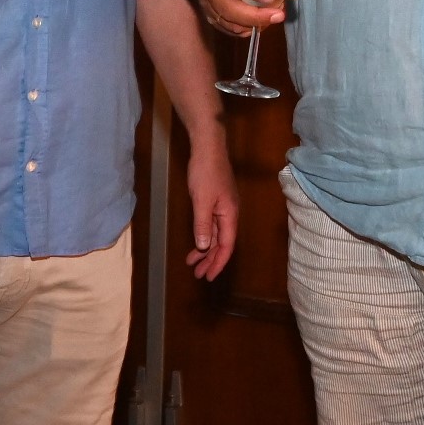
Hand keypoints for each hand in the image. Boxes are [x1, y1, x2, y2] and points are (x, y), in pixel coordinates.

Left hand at [184, 135, 238, 279]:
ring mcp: (222, 208)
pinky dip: (203, 236)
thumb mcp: (201, 201)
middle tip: (198, 274)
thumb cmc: (205, 172)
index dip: (218, 262)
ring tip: (193, 263)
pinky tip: (196, 243)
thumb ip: (203, 225)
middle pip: (222, 243)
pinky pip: (211, 226)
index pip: (226, 246)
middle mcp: (229, 214)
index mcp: (230, 215)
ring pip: (216, 235)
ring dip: (205, 250)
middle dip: (211, 260)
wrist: (208, 148)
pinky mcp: (215, 202)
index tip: (209, 276)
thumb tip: (205, 247)